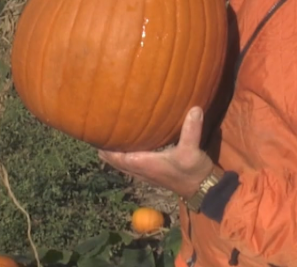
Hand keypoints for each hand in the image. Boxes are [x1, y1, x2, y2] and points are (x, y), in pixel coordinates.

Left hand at [97, 107, 215, 198]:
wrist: (202, 188)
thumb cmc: (193, 170)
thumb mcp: (192, 150)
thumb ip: (191, 129)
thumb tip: (194, 109)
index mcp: (144, 163)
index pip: (117, 156)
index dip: (105, 147)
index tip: (94, 134)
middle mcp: (140, 169)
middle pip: (114, 160)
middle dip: (104, 149)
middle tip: (95, 132)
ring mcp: (144, 173)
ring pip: (120, 164)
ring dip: (112, 154)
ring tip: (104, 138)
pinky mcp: (150, 173)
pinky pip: (129, 165)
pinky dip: (121, 157)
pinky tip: (124, 146)